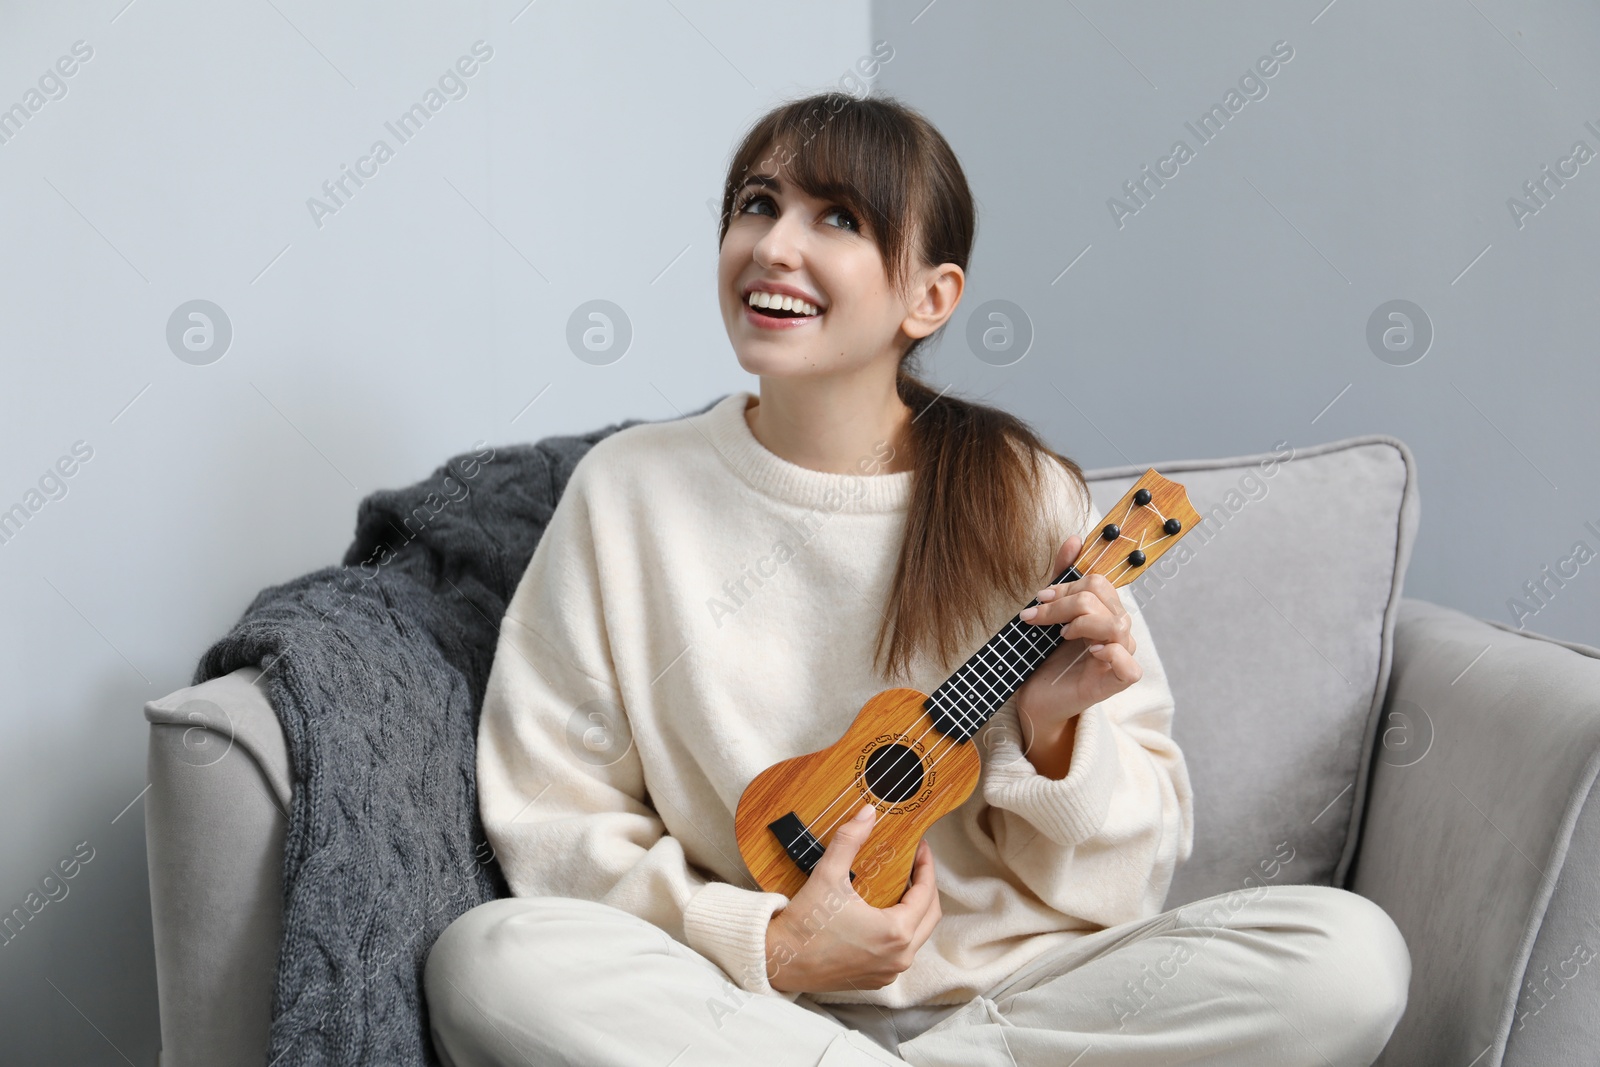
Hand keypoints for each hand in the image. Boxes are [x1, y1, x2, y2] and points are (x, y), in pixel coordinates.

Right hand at [763, 805, 940, 993]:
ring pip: (917, 936)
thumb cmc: (805, 923)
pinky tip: (885, 912)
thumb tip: (869, 813)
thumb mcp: (828, 875)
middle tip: (915, 864)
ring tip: (901, 884)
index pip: (926, 894)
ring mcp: (889, 972)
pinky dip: (901, 930)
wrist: (779, 961)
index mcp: (895, 932)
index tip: (920, 848)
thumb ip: (850, 840)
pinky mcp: (876, 979)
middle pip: (929, 916)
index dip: (926, 867)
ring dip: (915, 910)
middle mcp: (899, 957)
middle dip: (926, 887)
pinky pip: (901, 951)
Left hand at [1013, 534, 1142, 730]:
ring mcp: (1122, 655)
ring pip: (1115, 624)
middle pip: (1102, 599)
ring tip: (1061, 636)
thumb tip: (1075, 540)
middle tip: (1037, 618)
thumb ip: (1063, 578)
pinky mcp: (1120, 681)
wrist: (1036, 697)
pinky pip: (1128, 663)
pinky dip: (1109, 653)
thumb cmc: (1046, 657)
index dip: (1067, 586)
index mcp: (1105, 610)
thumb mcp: (1051, 613)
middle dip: (1063, 604)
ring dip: (1080, 624)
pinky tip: (1088, 652)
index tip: (1040, 598)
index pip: (1098, 582)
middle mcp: (1119, 630)